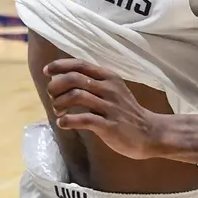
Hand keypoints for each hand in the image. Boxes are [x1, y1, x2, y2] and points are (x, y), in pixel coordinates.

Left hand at [44, 58, 169, 158]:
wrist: (150, 133)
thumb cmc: (124, 111)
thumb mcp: (111, 90)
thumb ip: (91, 82)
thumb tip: (60, 78)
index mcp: (108, 77)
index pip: (80, 64)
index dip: (60, 66)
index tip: (46, 71)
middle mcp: (109, 88)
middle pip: (73, 78)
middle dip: (55, 86)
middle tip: (52, 97)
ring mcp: (110, 107)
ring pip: (76, 96)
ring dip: (59, 103)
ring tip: (58, 111)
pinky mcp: (110, 125)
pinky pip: (83, 119)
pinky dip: (67, 120)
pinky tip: (63, 123)